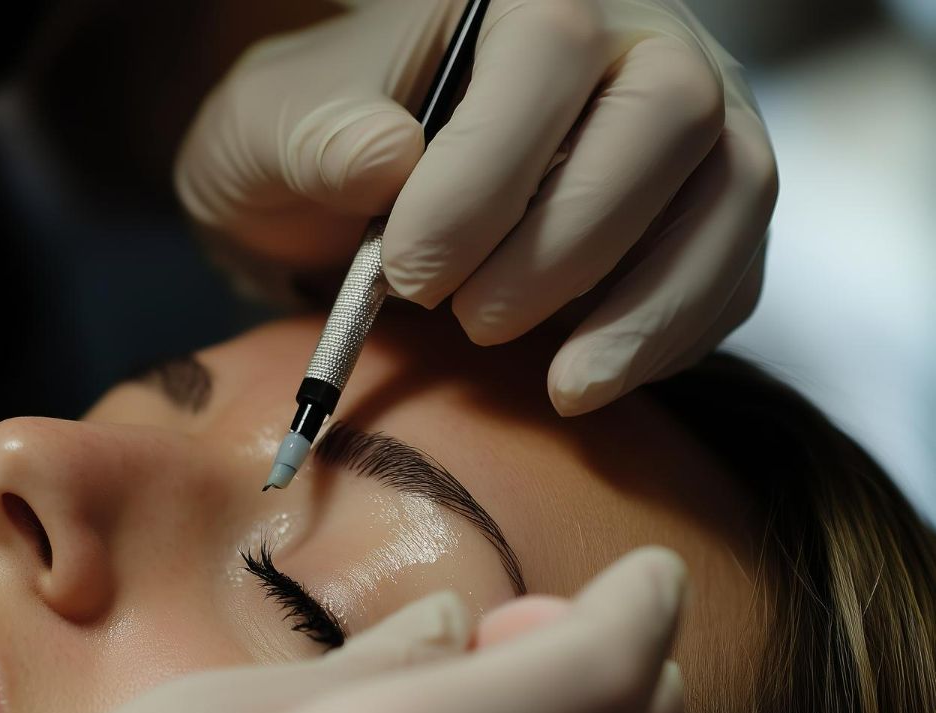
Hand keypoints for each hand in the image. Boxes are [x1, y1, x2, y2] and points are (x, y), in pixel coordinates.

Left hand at [176, 0, 777, 415]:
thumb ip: (315, 138)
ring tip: (561, 386)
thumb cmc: (311, 147)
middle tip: (471, 321)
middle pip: (668, 113)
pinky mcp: (707, 206)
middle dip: (568, 242)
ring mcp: (689, 118)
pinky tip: (592, 377)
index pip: (550, 47)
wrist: (342, 200)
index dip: (486, 174)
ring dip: (649, 305)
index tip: (408, 272)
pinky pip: (736, 265)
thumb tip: (390, 157)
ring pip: (733, 190)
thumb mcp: (267, 131)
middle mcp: (631, 35)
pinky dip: (676, 334)